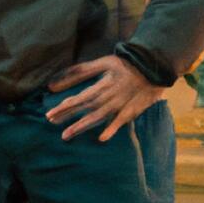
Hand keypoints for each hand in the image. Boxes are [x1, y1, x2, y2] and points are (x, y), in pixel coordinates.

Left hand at [45, 55, 163, 141]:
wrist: (154, 66)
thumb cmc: (124, 64)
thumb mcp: (102, 63)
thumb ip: (81, 71)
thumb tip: (59, 81)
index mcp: (102, 84)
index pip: (79, 98)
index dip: (64, 107)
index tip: (49, 114)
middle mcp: (109, 96)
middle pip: (85, 109)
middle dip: (68, 117)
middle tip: (52, 124)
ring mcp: (121, 104)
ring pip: (99, 117)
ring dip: (82, 126)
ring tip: (66, 135)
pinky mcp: (133, 110)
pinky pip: (121, 121)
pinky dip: (112, 129)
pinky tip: (102, 139)